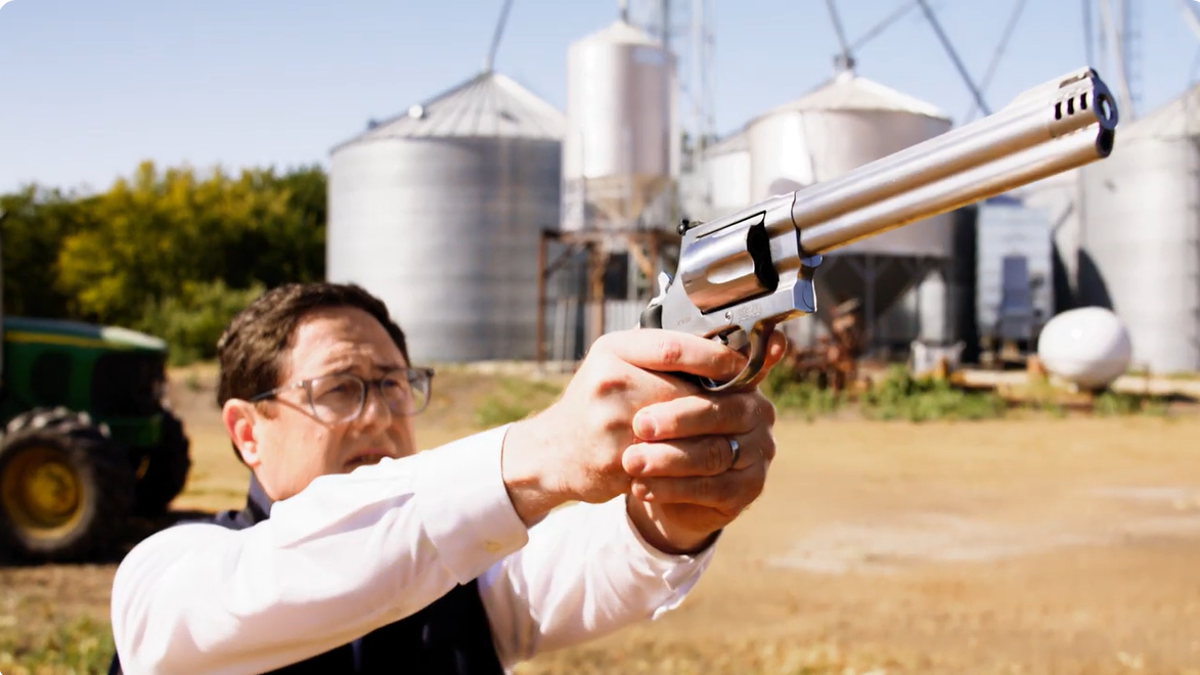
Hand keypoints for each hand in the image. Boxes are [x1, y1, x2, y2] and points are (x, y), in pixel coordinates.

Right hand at [499, 329, 753, 525]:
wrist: (552, 453)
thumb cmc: (597, 403)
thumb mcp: (616, 364)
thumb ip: (660, 355)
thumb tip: (726, 350)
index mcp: (612, 351)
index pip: (673, 347)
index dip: (714, 357)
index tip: (738, 365)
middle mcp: (607, 381)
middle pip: (683, 391)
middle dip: (716, 401)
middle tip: (744, 405)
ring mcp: (609, 422)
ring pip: (681, 429)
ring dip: (708, 433)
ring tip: (727, 433)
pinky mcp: (615, 460)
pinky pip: (668, 460)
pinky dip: (690, 461)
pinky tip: (703, 460)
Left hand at [622, 330, 787, 553]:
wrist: (662, 478)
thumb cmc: (658, 425)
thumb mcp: (657, 388)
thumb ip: (664, 359)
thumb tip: (650, 322)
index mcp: (740, 379)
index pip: (729, 368)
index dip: (701, 366)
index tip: (662, 371)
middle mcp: (758, 412)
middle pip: (721, 412)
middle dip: (678, 419)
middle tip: (640, 424)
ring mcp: (759, 452)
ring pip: (714, 454)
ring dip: (669, 459)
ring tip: (632, 461)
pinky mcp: (748, 489)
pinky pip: (712, 490)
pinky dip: (673, 489)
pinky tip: (642, 487)